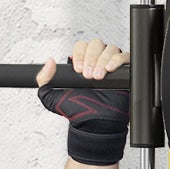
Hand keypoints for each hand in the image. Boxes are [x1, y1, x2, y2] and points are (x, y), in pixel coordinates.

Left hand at [36, 38, 129, 166]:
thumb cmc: (76, 110)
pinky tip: (109, 70)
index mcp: (82, 63)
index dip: (80, 54)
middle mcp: (97, 61)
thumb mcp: (51, 97)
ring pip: (110, 49)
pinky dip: (117, 60)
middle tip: (88, 76)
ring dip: (102, 61)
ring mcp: (111, 65)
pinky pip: (125, 57)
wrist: (94, 124)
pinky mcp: (124, 72)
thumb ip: (44, 80)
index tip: (78, 70)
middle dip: (91, 58)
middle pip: (96, 44)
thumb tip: (49, 62)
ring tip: (98, 77)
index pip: (81, 46)